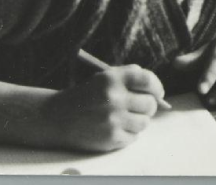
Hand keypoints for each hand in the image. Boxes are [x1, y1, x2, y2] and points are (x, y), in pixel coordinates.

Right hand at [41, 65, 164, 151]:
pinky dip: (129, 134)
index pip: (148, 80)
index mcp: (113, 78)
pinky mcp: (110, 137)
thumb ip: (131, 79)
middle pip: (150, 104)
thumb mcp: (105, 78)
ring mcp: (112, 119)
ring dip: (139, 121)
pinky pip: (134, 137)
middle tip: (139, 108)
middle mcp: (113, 97)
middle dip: (148, 107)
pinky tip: (116, 128)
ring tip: (125, 119)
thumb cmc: (87, 95)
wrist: (57, 117)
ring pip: (144, 122)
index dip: (157, 88)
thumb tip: (159, 94)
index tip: (158, 94)